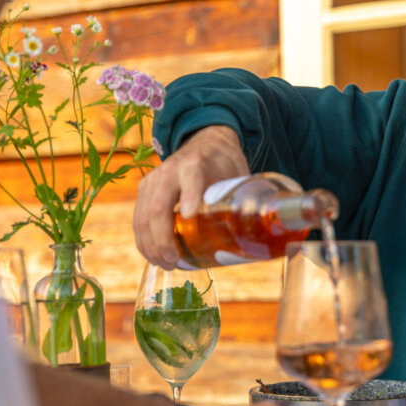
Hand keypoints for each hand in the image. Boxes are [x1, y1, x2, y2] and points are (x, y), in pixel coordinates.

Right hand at [133, 126, 247, 267]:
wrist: (206, 140)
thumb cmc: (224, 164)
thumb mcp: (238, 175)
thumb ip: (245, 202)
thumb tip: (268, 241)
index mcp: (196, 163)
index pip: (191, 178)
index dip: (190, 197)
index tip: (191, 216)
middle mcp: (170, 170)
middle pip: (158, 207)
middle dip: (163, 239)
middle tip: (174, 262)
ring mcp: (153, 179)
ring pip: (142, 217)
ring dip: (150, 246)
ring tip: (166, 264)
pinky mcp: (145, 189)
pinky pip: (137, 218)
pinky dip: (144, 240)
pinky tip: (154, 256)